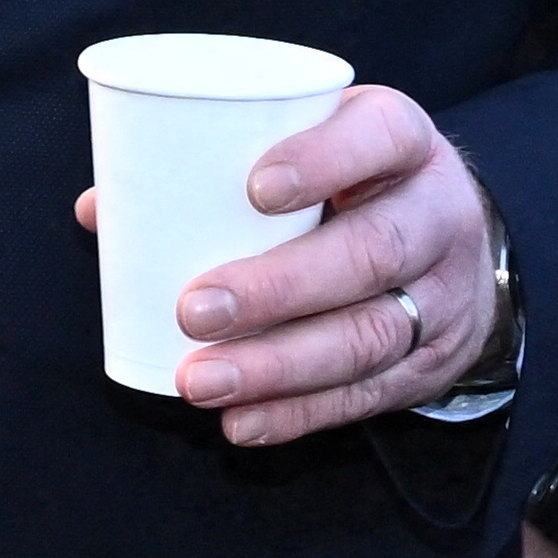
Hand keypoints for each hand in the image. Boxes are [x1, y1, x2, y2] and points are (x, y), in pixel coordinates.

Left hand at [90, 83, 498, 447]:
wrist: (458, 243)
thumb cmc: (354, 180)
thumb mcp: (315, 145)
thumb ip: (216, 165)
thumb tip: (99, 209)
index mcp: (403, 140)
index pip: (380, 136)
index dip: (325, 161)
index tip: (254, 189)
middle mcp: (437, 213)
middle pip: (371, 252)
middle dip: (279, 289)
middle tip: (193, 310)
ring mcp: (443, 293)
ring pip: (370, 334)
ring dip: (279, 366)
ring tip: (200, 381)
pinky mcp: (434, 360)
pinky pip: (371, 393)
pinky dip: (302, 412)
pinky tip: (244, 421)